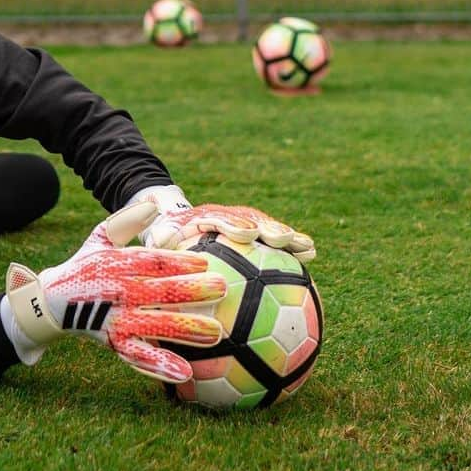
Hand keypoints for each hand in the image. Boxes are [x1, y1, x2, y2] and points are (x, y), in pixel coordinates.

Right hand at [3, 203, 226, 382]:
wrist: (52, 301)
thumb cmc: (87, 264)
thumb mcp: (100, 237)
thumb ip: (127, 221)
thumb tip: (153, 204)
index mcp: (118, 264)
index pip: (152, 262)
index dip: (178, 261)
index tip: (205, 260)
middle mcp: (118, 292)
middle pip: (159, 293)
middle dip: (192, 291)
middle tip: (222, 288)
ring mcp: (117, 320)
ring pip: (154, 327)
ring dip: (185, 330)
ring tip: (215, 334)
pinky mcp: (114, 343)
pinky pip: (139, 357)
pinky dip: (160, 366)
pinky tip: (185, 374)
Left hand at [138, 198, 315, 263]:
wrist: (176, 220)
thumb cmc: (167, 236)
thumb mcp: (159, 236)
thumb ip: (161, 240)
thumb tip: (158, 241)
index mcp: (204, 217)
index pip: (219, 218)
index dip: (234, 226)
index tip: (248, 234)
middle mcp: (228, 217)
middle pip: (250, 220)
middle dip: (267, 228)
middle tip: (282, 238)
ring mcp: (245, 223)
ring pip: (267, 227)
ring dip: (286, 236)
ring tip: (306, 247)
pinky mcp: (256, 232)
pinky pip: (276, 238)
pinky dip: (293, 244)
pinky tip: (311, 253)